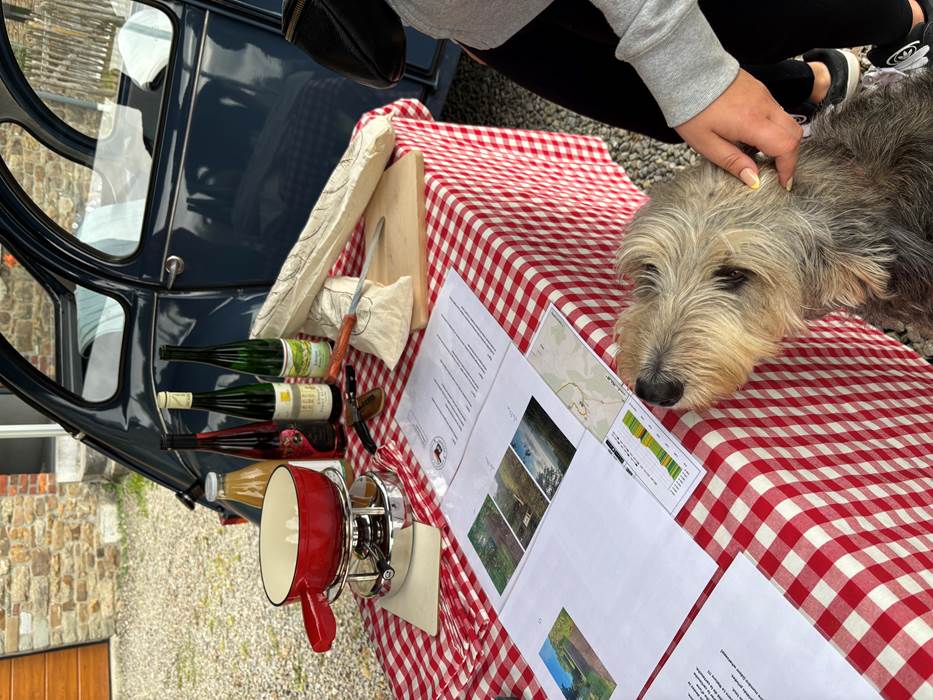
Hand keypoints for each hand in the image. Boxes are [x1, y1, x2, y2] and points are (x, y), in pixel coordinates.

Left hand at [674, 69, 801, 188]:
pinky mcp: (760, 90)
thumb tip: (753, 179)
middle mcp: (765, 107)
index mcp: (752, 122)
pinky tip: (753, 136)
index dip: (788, 168)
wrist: (688, 73)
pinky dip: (773, 128)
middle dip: (789, 156)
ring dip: (781, 142)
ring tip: (760, 155)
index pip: (786, 146)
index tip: (782, 182)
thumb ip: (732, 162)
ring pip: (788, 122)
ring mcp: (764, 96)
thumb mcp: (706, 144)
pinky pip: (777, 112)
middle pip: (794, 134)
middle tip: (775, 172)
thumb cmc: (692, 110)